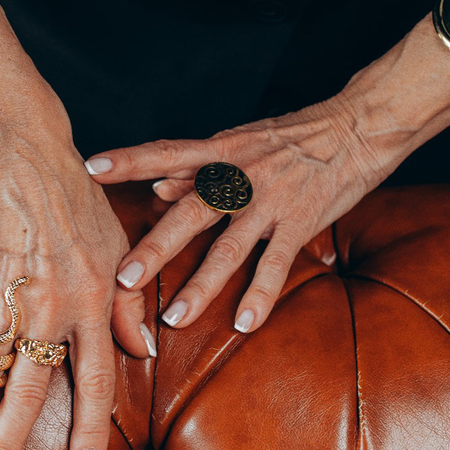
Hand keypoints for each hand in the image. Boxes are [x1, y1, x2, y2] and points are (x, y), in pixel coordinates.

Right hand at [0, 89, 154, 449]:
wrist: (33, 159)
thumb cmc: (83, 205)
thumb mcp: (123, 252)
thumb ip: (133, 307)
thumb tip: (144, 353)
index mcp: (93, 302)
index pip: (96, 377)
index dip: (90, 426)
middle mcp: (51, 307)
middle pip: (29, 387)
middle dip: (7, 442)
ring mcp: (8, 295)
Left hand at [84, 15, 449, 333]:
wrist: (357, 125)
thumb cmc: (290, 137)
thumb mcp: (238, 142)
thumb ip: (196, 168)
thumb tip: (156, 189)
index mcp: (220, 152)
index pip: (166, 152)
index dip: (129, 160)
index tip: (91, 169)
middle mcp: (240, 176)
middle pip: (191, 213)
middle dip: (157, 247)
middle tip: (125, 279)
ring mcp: (271, 201)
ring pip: (230, 247)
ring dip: (201, 285)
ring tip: (174, 318)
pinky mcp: (302, 221)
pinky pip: (278, 263)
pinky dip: (261, 294)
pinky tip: (243, 323)